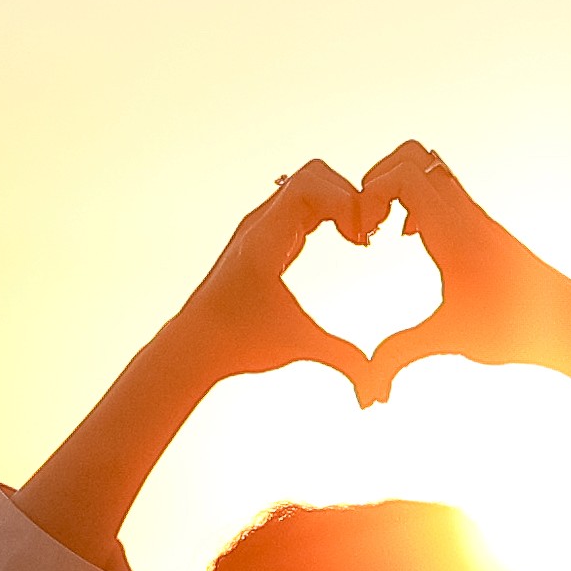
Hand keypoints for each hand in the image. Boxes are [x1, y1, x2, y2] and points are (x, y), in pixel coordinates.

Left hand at [157, 161, 384, 401]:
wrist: (194, 344)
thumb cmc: (240, 343)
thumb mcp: (297, 346)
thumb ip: (342, 361)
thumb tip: (376, 395)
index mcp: (266, 239)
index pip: (310, 185)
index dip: (347, 202)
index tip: (363, 241)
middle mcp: (261, 224)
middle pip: (314, 175)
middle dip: (349, 196)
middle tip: (366, 237)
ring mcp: (262, 226)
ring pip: (308, 185)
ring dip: (340, 203)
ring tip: (360, 240)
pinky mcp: (266, 236)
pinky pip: (303, 204)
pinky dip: (329, 213)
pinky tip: (347, 243)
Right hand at [349, 141, 570, 403]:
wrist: (568, 323)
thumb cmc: (514, 327)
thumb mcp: (450, 339)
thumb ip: (402, 355)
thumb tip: (370, 394)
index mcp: (453, 230)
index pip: (404, 175)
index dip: (370, 193)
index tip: (362, 232)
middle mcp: (464, 213)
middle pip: (413, 155)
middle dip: (376, 179)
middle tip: (366, 222)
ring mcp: (474, 215)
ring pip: (430, 166)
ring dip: (397, 185)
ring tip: (384, 227)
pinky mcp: (480, 226)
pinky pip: (442, 188)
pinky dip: (416, 198)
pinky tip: (411, 237)